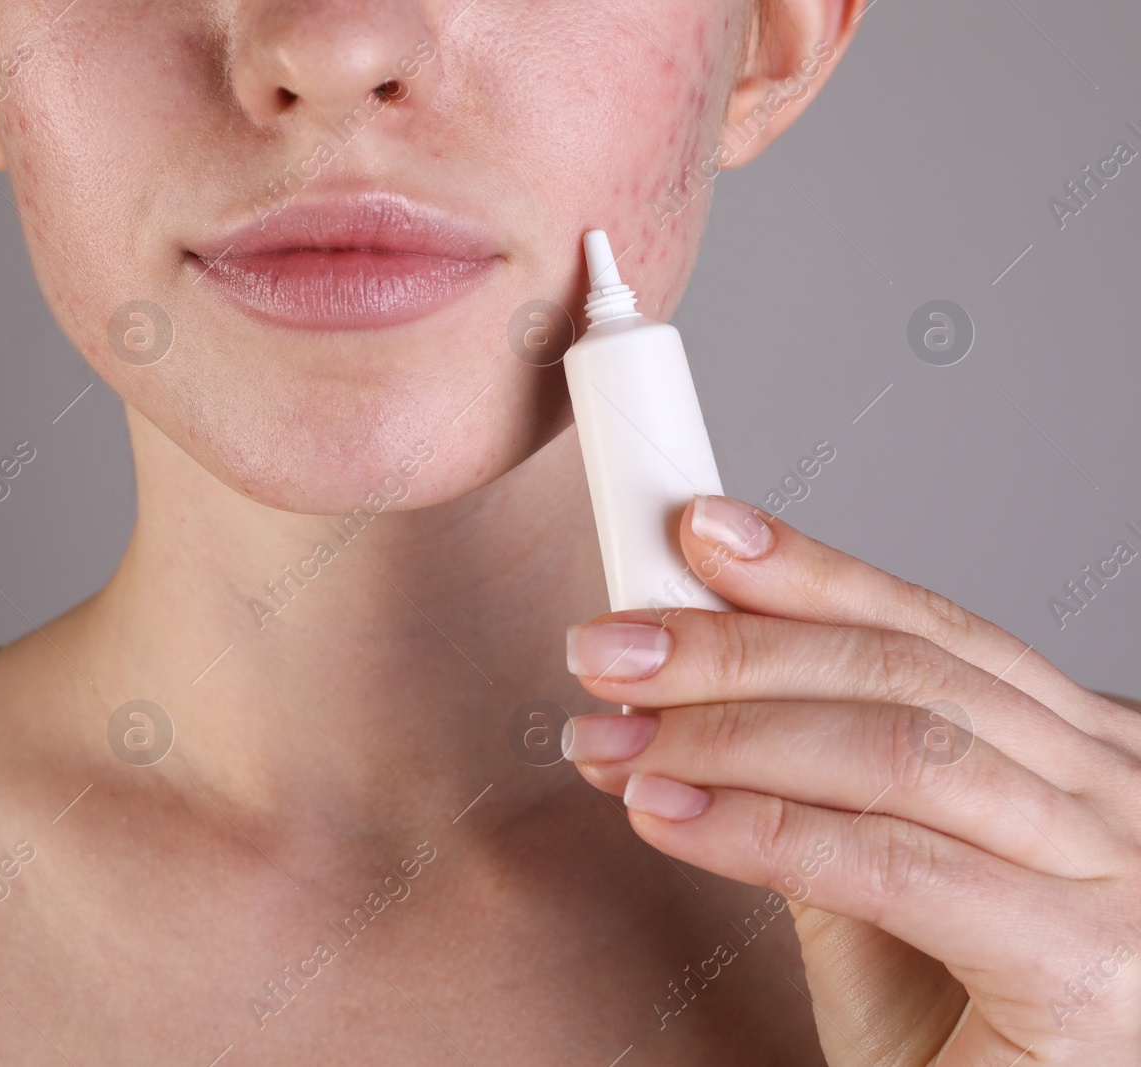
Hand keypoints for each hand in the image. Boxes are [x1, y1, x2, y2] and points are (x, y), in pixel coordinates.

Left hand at [562, 494, 1140, 1065]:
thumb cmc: (966, 1034)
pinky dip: (757, 828)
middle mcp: (1118, 794)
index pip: (932, 633)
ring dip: (724, 732)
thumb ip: (816, 790)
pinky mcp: (1084, 967)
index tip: (699, 533)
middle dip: (733, 650)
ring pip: (894, 750)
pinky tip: (665, 813)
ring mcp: (1117, 873)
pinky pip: (888, 864)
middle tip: (608, 647)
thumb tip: (695, 695)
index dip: (810, 573)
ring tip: (612, 735)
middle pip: (902, 674)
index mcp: (1082, 759)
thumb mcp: (881, 888)